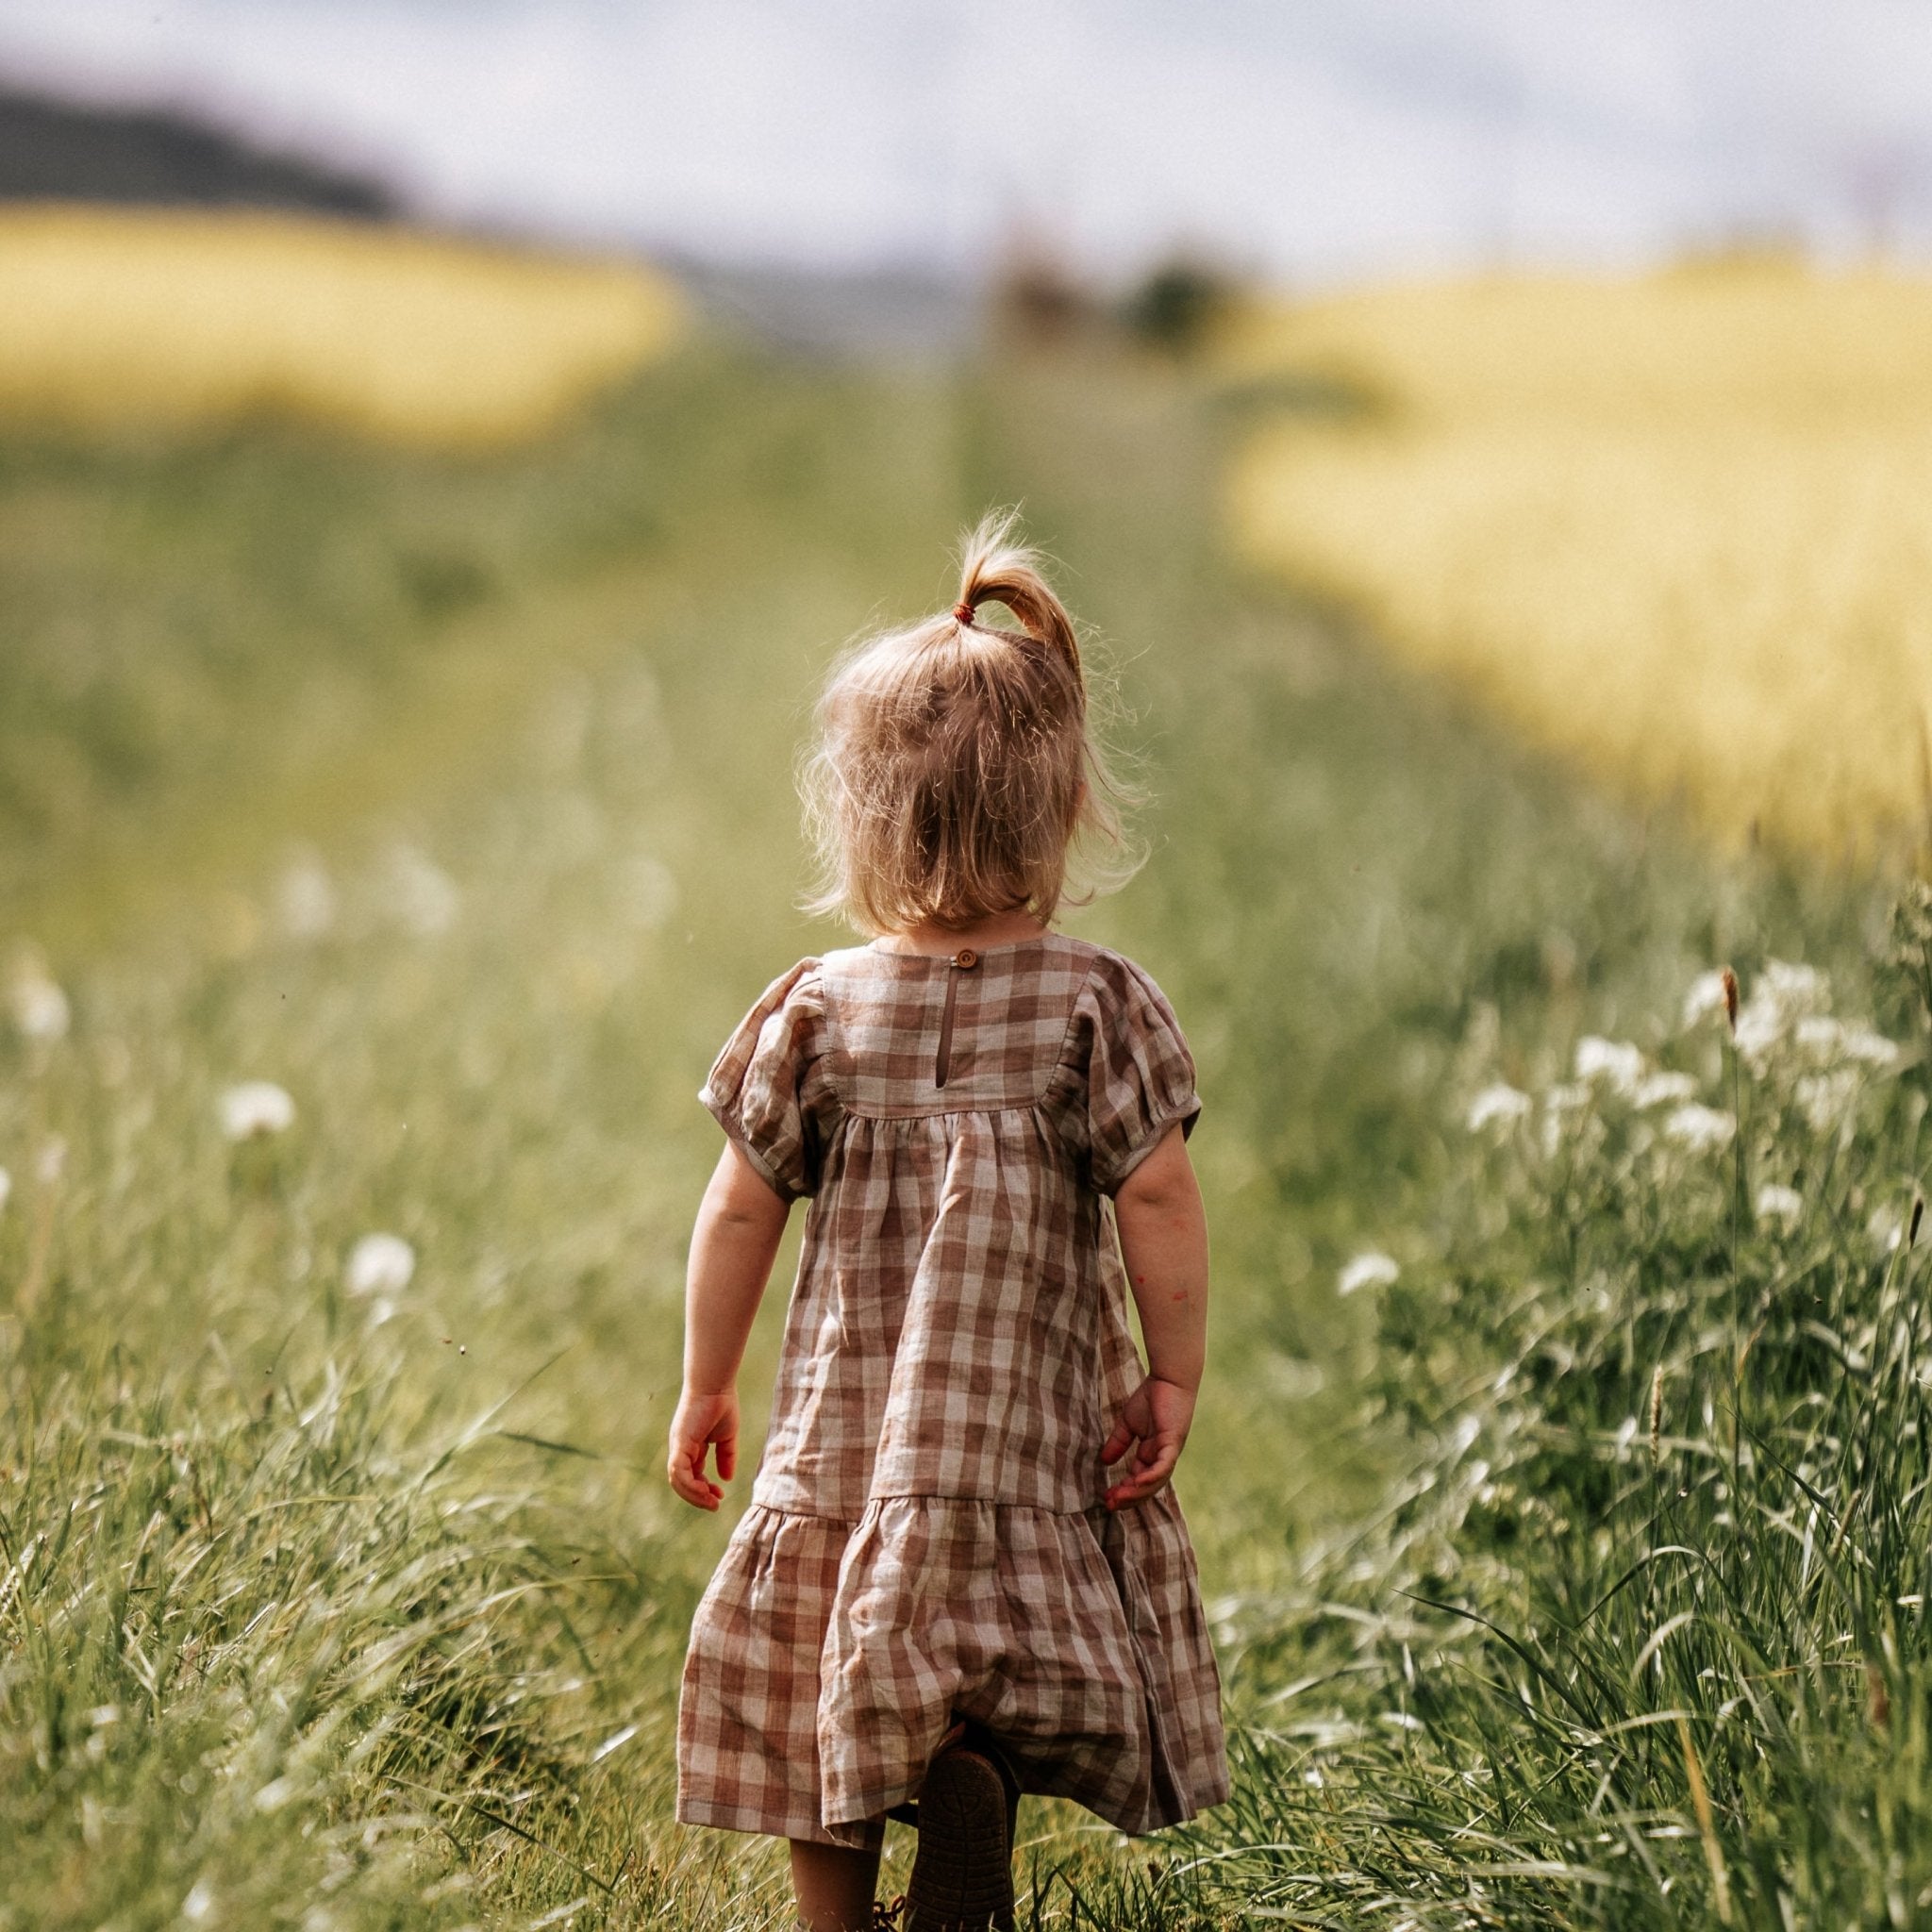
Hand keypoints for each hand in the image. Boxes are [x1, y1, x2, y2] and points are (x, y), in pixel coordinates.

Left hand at [667, 1385, 738, 1510]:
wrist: (715, 1385)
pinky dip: (691, 1485)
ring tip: (711, 1502)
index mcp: (690, 1446)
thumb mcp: (727, 1436)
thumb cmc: (721, 1404)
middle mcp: (680, 1448)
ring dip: (694, 1495)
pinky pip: (679, 1471)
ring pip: (678, 1481)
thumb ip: (726, 1456)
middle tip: (714, 1504)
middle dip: (697, 1496)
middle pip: (681, 1482)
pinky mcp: (679, 1443)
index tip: (719, 1495)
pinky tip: (706, 1489)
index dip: (703, 1488)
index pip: (691, 1475)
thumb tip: (726, 1478)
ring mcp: (678, 1446)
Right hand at [1100, 1375, 1194, 1510]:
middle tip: (1109, 1505)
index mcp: (1153, 1453)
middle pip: (1148, 1487)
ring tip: (1117, 1498)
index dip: (1124, 1490)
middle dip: (1128, 1498)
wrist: (1169, 1376)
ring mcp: (1170, 1451)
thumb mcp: (1128, 1423)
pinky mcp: (1173, 1442)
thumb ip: (1118, 1442)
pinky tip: (1134, 1484)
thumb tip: (1104, 1461)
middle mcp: (1164, 1457)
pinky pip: (1163, 1466)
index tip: (1106, 1498)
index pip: (1139, 1479)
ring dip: (1136, 1492)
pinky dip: (1149, 1477)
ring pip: (1155, 1481)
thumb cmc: (1152, 1396)